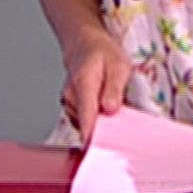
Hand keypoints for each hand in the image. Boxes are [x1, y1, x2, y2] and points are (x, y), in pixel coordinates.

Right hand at [60, 27, 131, 143]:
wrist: (83, 42)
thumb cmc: (102, 52)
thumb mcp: (118, 65)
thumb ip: (114, 88)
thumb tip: (110, 109)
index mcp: (83, 85)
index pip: (87, 120)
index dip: (97, 139)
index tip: (107, 150)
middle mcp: (71, 98)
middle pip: (89, 126)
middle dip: (106, 128)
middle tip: (122, 119)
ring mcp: (69, 104)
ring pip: (87, 125)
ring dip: (102, 123)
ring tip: (113, 106)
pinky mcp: (72, 109)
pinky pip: (86, 121)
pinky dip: (97, 119)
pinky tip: (104, 108)